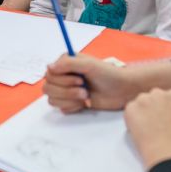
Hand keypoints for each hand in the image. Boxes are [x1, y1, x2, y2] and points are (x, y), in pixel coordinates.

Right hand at [44, 55, 170, 112]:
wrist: (123, 90)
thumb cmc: (108, 74)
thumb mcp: (89, 65)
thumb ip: (68, 64)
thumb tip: (49, 67)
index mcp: (65, 63)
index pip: (49, 73)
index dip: (62, 79)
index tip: (80, 79)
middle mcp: (63, 76)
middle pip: (48, 88)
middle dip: (66, 91)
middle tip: (84, 90)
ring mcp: (67, 90)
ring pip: (52, 99)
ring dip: (69, 99)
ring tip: (85, 96)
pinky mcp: (72, 102)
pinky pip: (61, 108)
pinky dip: (72, 107)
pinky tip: (84, 103)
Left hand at [124, 89, 170, 169]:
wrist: (168, 155)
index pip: (166, 95)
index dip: (164, 108)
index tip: (163, 115)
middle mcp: (159, 94)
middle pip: (152, 97)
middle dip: (152, 108)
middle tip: (154, 124)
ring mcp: (143, 100)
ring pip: (139, 103)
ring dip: (141, 113)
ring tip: (147, 130)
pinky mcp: (131, 108)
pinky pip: (129, 111)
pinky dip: (131, 120)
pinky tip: (140, 131)